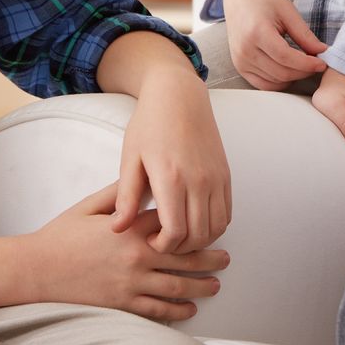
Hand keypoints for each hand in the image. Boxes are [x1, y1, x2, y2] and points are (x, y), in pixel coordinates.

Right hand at [27, 185, 229, 321]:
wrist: (35, 269)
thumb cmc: (60, 235)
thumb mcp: (90, 205)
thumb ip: (119, 193)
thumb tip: (141, 181)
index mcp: (130, 228)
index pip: (173, 224)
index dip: (194, 225)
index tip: (209, 225)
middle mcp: (136, 255)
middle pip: (184, 257)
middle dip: (209, 259)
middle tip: (226, 259)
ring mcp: (130, 282)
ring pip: (176, 286)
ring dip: (200, 286)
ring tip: (215, 285)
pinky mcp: (121, 303)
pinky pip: (156, 310)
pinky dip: (176, 311)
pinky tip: (189, 309)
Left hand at [111, 70, 232, 253]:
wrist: (179, 96)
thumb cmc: (150, 125)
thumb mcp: (130, 159)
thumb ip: (126, 197)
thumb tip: (117, 228)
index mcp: (171, 178)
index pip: (175, 231)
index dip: (163, 246)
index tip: (150, 241)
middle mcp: (199, 181)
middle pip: (198, 235)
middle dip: (180, 248)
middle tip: (163, 243)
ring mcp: (216, 178)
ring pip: (217, 227)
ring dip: (199, 239)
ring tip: (179, 235)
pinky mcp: (226, 175)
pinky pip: (227, 213)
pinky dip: (214, 226)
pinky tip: (195, 222)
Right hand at [224, 0, 327, 89]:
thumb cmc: (263, 0)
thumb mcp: (288, 11)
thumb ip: (304, 34)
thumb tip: (322, 52)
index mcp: (257, 32)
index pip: (286, 57)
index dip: (307, 64)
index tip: (322, 63)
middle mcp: (245, 50)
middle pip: (282, 73)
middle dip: (304, 71)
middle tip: (316, 63)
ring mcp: (240, 61)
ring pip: (275, 82)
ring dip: (294, 77)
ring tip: (303, 64)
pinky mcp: (240, 68)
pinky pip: (264, 85)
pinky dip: (280, 82)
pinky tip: (289, 70)